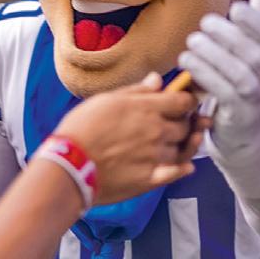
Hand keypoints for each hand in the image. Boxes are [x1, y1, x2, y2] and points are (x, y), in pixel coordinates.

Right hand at [55, 73, 206, 204]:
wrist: (70, 164)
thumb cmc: (82, 128)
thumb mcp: (106, 100)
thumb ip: (136, 90)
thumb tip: (157, 80)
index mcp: (147, 109)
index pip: (183, 101)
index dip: (189, 99)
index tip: (188, 100)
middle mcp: (156, 132)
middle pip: (185, 126)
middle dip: (186, 122)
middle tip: (184, 121)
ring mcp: (155, 156)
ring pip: (182, 150)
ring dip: (184, 145)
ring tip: (184, 142)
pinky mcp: (150, 179)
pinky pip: (176, 173)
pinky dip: (183, 169)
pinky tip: (186, 167)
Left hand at [178, 0, 259, 157]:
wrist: (247, 137)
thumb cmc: (245, 90)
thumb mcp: (255, 58)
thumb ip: (259, 26)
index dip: (256, 23)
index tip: (235, 8)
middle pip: (255, 55)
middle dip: (230, 36)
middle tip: (205, 22)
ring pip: (240, 74)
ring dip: (213, 54)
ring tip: (191, 41)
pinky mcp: (242, 117)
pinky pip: (223, 92)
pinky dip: (204, 74)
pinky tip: (187, 61)